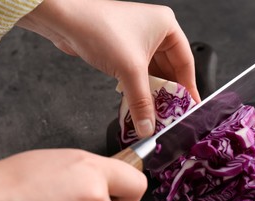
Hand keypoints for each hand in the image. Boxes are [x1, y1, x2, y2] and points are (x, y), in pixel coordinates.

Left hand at [17, 0, 200, 137]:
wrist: (64, 20)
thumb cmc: (100, 30)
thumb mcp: (129, 70)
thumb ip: (142, 102)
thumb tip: (149, 126)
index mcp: (166, 26)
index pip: (185, 62)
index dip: (188, 87)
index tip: (190, 106)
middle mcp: (155, 31)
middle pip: (169, 69)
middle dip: (168, 93)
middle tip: (172, 114)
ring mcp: (138, 40)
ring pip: (152, 73)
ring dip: (152, 93)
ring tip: (156, 113)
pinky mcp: (123, 49)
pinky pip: (138, 73)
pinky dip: (138, 88)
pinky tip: (139, 104)